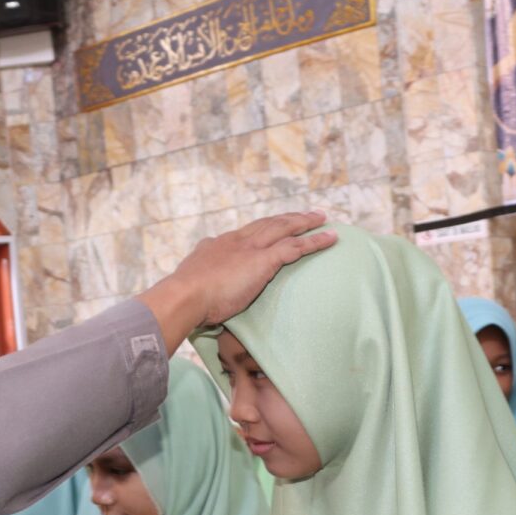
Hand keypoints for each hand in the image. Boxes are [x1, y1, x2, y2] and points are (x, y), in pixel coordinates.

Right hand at [138, 211, 336, 354]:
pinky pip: (295, 247)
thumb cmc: (185, 299)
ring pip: (284, 228)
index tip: (274, 225)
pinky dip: (315, 241)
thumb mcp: (191, 283)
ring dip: (305, 222)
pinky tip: (330, 238)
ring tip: (322, 219)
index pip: (247, 232)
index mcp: (219, 245)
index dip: (264, 227)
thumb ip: (202, 281)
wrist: (185, 296)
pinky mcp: (263, 260)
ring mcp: (250, 249)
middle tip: (305, 215)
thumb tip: (201, 287)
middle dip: (288, 218)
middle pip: (268, 224)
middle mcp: (236, 241)